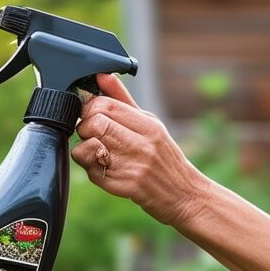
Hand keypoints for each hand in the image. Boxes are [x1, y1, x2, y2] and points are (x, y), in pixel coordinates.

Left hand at [71, 73, 206, 225]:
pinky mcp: (126, 187)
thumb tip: (102, 75)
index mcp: (148, 125)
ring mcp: (134, 166)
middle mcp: (143, 144)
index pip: (106, 105)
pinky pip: (92, 172)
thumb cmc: (165, 158)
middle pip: (94, 123)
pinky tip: (102, 168)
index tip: (92, 115)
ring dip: (85, 148)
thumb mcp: (151, 125)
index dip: (90, 108)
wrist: (185, 195)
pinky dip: (90, 169)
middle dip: (84, 127)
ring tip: (96, 150)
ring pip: (88, 147)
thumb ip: (123, 100)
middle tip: (91, 134)